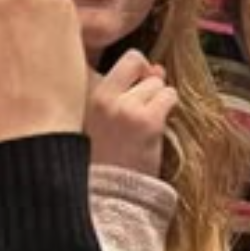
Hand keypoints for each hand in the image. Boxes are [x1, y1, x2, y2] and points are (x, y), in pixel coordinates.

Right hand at [85, 51, 178, 175]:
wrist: (109, 194)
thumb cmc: (101, 157)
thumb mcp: (95, 117)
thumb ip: (119, 87)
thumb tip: (156, 68)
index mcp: (81, 93)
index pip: (109, 56)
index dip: (129, 69)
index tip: (131, 86)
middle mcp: (100, 95)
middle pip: (135, 61)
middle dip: (144, 79)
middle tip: (141, 104)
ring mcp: (125, 107)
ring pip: (155, 82)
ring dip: (156, 99)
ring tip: (143, 124)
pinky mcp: (147, 121)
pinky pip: (169, 96)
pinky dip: (168, 106)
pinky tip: (156, 126)